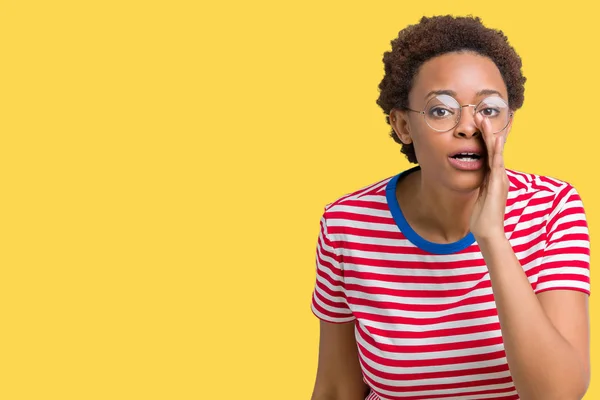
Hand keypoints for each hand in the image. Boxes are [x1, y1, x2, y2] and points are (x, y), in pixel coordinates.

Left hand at [469, 115, 509, 241]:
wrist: (489, 232)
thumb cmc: (483, 217)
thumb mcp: (480, 196)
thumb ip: (480, 186)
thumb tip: (476, 180)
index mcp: (493, 178)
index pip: (490, 153)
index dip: (486, 139)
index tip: (481, 124)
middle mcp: (499, 176)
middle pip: (494, 149)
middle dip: (488, 132)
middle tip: (481, 115)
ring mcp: (499, 180)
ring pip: (496, 153)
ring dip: (491, 136)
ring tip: (486, 121)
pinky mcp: (497, 185)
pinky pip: (497, 165)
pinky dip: (496, 152)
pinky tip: (495, 140)